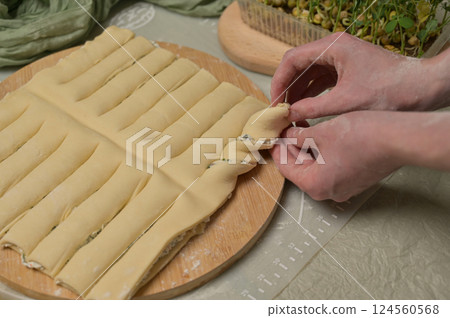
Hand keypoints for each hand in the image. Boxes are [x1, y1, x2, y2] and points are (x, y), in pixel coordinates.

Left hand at [270, 111, 402, 201]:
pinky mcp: (353, 180)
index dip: (277, 147)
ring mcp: (342, 188)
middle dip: (292, 147)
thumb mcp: (321, 133)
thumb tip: (286, 135)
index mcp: (315, 185)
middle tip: (287, 127)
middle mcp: (327, 192)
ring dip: (306, 148)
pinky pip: (329, 168)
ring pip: (314, 167)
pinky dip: (321, 153)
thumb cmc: (362, 137)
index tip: (273, 134)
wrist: (399, 139)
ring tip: (302, 128)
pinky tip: (320, 135)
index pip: (285, 166)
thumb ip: (298, 137)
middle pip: (299, 168)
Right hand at [271, 32, 449, 120]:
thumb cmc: (391, 90)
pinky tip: (305, 111)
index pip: (292, 60)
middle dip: (287, 89)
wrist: (424, 88)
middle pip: (298, 66)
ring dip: (298, 94)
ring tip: (289, 115)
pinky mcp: (347, 71)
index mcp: (332, 47)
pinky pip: (321, 82)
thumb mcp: (347, 102)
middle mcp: (334, 49)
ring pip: (308, 75)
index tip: (274, 103)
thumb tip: (290, 114)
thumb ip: (314, 108)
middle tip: (279, 112)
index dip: (279, 81)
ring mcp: (340, 60)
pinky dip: (311, 96)